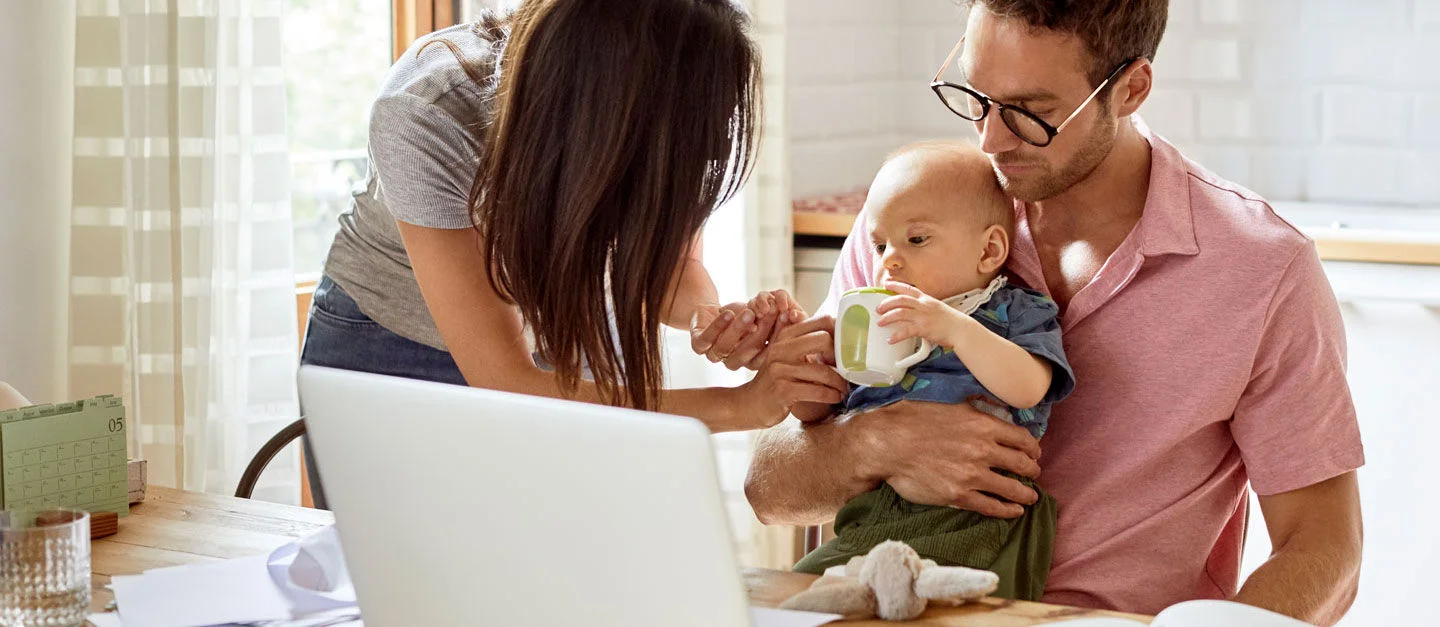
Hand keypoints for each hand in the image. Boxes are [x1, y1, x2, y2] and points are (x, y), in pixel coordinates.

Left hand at [691, 290, 806, 370]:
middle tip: (773, 311)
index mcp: (754, 360)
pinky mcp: (699, 345)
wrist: (712, 311)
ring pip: (727, 347)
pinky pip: (707, 339)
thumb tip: (798, 314)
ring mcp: (716, 355)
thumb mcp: (765, 315)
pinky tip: (728, 314)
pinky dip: (718, 326)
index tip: (787, 317)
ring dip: (740, 329)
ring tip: (750, 312)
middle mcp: (735, 362)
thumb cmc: (745, 315)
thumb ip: (781, 318)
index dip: (779, 337)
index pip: (770, 355)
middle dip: (764, 330)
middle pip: (750, 353)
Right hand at [737, 315, 848, 427]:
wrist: (750, 404)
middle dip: (840, 357)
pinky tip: (835, 397)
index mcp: (785, 335)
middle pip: (824, 339)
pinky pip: (817, 391)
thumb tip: (837, 329)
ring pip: (823, 370)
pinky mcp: (782, 390)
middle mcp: (781, 348)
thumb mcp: (786, 355)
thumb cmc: (775, 379)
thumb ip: (805, 341)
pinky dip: (831, 395)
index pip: (821, 321)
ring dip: (839, 383)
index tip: (845, 350)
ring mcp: (780, 369)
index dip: (839, 333)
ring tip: (843, 389)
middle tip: (844, 370)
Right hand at [856, 399, 1042, 517]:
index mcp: (983, 425)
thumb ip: (975, 409)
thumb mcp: (950, 406)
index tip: (1034, 453)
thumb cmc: (912, 421)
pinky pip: (992, 506)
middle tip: (1034, 474)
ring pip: (1012, 488)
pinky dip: (1008, 510)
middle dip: (1032, 470)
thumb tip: (992, 408)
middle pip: (1022, 464)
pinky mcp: (959, 495)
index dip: (1033, 448)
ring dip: (1026, 493)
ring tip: (1031, 497)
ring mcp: (972, 475)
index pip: (1022, 439)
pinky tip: (1015, 511)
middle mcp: (983, 450)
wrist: (888, 444)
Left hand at [875, 281, 968, 347]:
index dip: (896, 285)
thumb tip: (912, 312)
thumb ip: (924, 308)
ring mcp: (923, 316)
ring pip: (900, 313)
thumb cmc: (950, 321)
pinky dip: (896, 335)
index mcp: (926, 299)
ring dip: (887, 317)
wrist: (961, 329)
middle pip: (900, 300)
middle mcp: (923, 306)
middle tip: (878, 308)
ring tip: (880, 322)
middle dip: (886, 303)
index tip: (886, 283)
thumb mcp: (936, 308)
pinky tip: (890, 339)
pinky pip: (906, 331)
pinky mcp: (924, 329)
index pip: (908, 289)